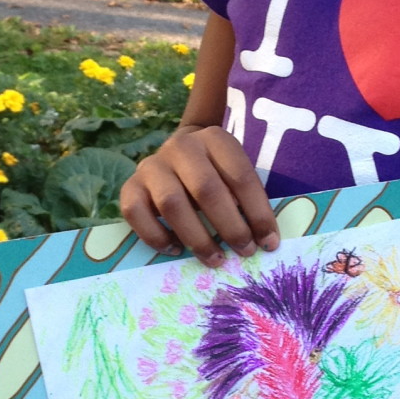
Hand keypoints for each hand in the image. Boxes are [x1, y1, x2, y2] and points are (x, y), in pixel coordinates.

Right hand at [120, 125, 280, 266]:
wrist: (178, 155)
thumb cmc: (216, 173)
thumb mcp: (235, 174)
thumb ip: (246, 199)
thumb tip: (263, 239)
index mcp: (215, 139)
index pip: (240, 176)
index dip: (258, 212)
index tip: (269, 242)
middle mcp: (182, 146)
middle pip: (206, 190)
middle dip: (230, 227)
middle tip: (244, 251)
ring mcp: (152, 165)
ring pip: (171, 204)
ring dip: (197, 238)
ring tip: (215, 259)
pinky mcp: (131, 185)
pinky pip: (136, 214)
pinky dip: (156, 237)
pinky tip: (176, 249)